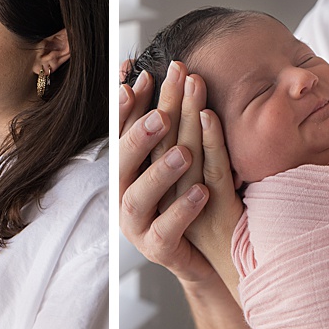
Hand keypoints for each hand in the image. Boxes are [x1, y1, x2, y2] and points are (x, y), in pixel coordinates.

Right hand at [119, 61, 213, 283]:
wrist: (206, 256)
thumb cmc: (191, 200)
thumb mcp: (179, 160)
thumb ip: (170, 124)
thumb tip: (161, 71)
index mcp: (127, 170)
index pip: (121, 131)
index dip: (129, 105)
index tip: (143, 75)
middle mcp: (125, 195)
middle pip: (124, 161)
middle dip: (140, 133)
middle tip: (163, 112)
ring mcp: (138, 225)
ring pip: (139, 196)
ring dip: (159, 171)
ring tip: (184, 153)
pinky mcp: (159, 250)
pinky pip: (166, 231)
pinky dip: (182, 210)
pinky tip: (201, 192)